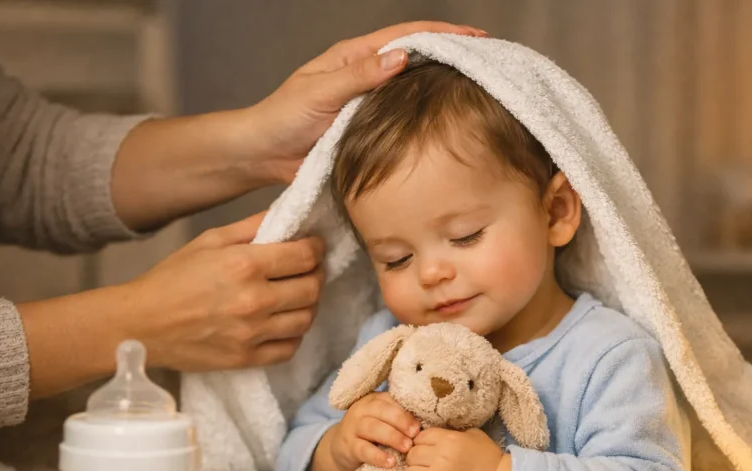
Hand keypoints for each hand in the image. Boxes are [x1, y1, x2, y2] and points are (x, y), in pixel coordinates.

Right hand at [120, 213, 324, 370]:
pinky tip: (283, 323)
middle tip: (308, 271)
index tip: (313, 247)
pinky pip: (289, 348)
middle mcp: (254, 300)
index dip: (316, 249)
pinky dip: (294, 335)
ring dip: (308, 305)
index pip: (305, 256)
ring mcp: (252, 333)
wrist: (140, 325)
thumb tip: (287, 215)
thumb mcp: (209, 241)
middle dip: (316, 275)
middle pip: (312, 288)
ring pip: (306, 319)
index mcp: (244, 265)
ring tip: (297, 296)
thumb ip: (250, 227)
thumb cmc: (172, 278)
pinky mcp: (246, 358)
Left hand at [240, 21, 487, 183]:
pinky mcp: (370, 130)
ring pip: (414, 88)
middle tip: (489, 62)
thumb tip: (402, 56)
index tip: (476, 40)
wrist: (262, 155)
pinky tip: (448, 122)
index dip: (443, 35)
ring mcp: (370, 103)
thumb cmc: (282, 119)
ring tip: (480, 89)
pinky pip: (404, 118)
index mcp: (354, 57)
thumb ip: (359, 76)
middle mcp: (366, 75)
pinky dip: (428, 115)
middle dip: (453, 55)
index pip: (406, 37)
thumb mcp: (319, 93)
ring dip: (444, 85)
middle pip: (417, 58)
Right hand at [328, 392, 420, 470]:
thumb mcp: (384, 422)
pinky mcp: (348, 446)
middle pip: (382, 411)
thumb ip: (400, 420)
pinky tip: (391, 463)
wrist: (341, 449)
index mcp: (375, 400)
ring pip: (373, 428)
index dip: (407, 414)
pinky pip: (364, 450)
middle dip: (401, 422)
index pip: (392, 402)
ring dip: (392, 437)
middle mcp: (362, 409)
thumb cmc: (371, 435)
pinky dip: (378, 456)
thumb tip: (427, 425)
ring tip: (407, 448)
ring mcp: (353, 426)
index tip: (420, 426)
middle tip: (415, 435)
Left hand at [404, 428, 508, 470]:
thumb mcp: (474, 435)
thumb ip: (452, 432)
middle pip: (411, 455)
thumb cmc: (488, 459)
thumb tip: (434, 435)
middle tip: (426, 466)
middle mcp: (441, 458)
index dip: (421, 443)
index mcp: (449, 440)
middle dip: (416, 460)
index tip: (428, 450)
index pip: (420, 437)